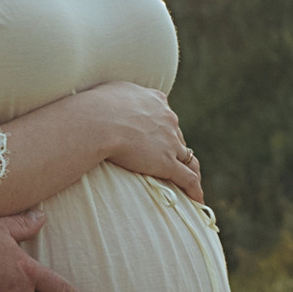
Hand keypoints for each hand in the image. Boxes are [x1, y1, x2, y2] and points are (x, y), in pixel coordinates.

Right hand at [97, 86, 204, 205]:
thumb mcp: (112, 91)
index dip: (163, 128)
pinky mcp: (167, 163)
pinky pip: (187, 178)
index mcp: (156, 100)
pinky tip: (197, 200)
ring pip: (188, 159)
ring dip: (190, 170)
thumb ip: (120, 96)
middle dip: (174, 148)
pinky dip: (194, 189)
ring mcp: (170, 142)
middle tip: (169, 161)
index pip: (165, 117)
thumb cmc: (96, 106)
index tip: (158, 136)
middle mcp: (168, 119)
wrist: (98, 121)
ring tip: (191, 183)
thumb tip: (111, 101)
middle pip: (177, 137)